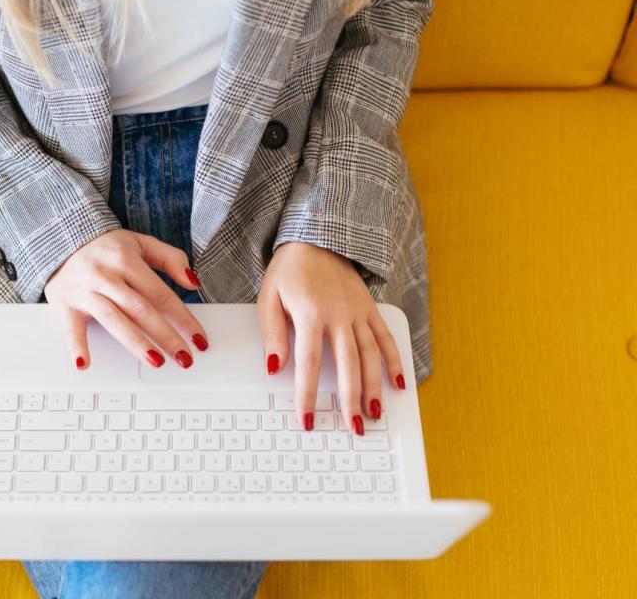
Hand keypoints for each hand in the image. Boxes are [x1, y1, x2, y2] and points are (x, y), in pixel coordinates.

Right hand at [44, 229, 208, 369]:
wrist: (60, 237)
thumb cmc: (105, 246)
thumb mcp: (141, 243)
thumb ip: (171, 259)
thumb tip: (193, 283)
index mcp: (126, 260)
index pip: (161, 294)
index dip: (183, 318)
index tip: (198, 338)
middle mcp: (105, 275)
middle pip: (141, 310)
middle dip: (166, 336)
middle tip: (184, 358)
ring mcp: (85, 291)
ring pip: (114, 320)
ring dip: (136, 343)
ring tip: (156, 361)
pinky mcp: (65, 304)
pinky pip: (71, 328)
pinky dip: (76, 347)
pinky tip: (85, 364)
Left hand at [257, 242, 404, 434]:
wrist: (317, 239)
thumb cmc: (289, 270)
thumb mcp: (268, 297)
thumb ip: (272, 333)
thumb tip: (275, 367)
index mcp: (310, 314)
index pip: (308, 363)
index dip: (308, 394)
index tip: (307, 419)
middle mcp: (339, 315)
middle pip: (348, 365)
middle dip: (350, 400)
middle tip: (353, 428)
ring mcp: (358, 313)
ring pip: (371, 356)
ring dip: (374, 388)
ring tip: (375, 414)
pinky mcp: (370, 309)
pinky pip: (386, 338)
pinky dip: (394, 360)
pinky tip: (397, 383)